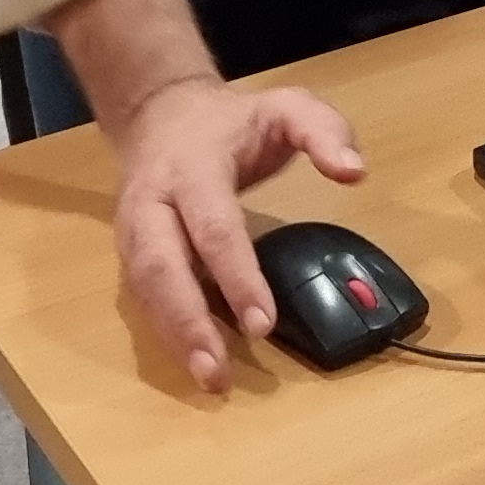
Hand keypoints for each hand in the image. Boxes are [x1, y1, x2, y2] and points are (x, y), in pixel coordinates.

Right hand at [51, 0, 366, 391]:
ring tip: (209, 379)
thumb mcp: (285, 105)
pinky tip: (196, 359)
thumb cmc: (231, 121)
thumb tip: (354, 172)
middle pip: (162, 267)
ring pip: (146, 289)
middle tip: (217, 371)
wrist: (158, 114)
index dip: (236, 277)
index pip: (213, 227)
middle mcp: (152, 202)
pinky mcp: (130, 252)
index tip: (262, 323)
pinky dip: (167, 330)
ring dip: (173, 337)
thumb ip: (323, 130)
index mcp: (191, 167)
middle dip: (187, 322)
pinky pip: (145, 296)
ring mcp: (134, 230)